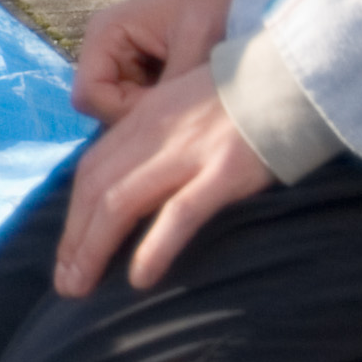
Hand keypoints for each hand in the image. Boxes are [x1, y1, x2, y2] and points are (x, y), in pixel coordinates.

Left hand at [51, 62, 273, 298]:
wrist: (296, 74)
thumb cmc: (244, 97)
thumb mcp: (184, 104)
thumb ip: (157, 136)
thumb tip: (131, 183)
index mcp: (144, 117)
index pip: (91, 169)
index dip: (72, 214)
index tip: (66, 252)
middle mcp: (156, 134)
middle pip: (95, 190)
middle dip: (73, 240)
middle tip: (65, 283)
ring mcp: (189, 152)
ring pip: (121, 202)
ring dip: (93, 248)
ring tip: (81, 287)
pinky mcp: (225, 171)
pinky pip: (180, 212)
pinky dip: (154, 247)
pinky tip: (139, 278)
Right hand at [72, 0, 238, 126]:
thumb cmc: (208, 3)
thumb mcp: (196, 42)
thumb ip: (173, 82)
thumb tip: (164, 125)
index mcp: (105, 35)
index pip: (89, 95)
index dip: (121, 111)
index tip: (162, 108)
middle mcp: (102, 49)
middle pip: (101, 106)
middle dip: (137, 113)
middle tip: (176, 104)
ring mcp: (117, 60)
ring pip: (118, 107)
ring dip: (149, 109)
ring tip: (181, 94)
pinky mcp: (134, 69)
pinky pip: (134, 101)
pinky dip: (157, 104)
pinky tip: (180, 91)